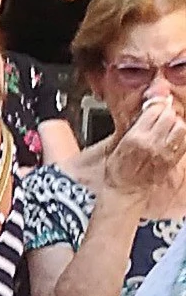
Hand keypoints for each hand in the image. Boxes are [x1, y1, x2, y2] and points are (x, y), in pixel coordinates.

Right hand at [101, 92, 185, 207]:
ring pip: (180, 127)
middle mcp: (152, 144)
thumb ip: (131, 125)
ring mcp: (165, 152)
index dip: (155, 105)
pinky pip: (184, 140)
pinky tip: (172, 137)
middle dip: (166, 114)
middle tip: (160, 117)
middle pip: (170, 116)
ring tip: (166, 128)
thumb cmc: (118, 169)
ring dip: (175, 124)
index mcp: (135, 138)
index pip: (155, 110)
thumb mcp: (116, 144)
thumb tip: (145, 108)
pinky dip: (180, 136)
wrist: (125, 190)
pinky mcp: (173, 159)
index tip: (153, 105)